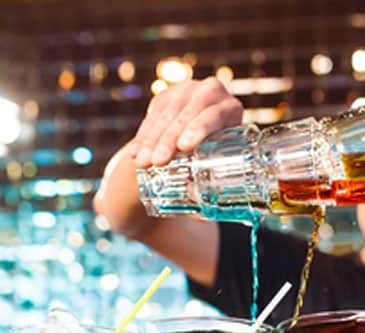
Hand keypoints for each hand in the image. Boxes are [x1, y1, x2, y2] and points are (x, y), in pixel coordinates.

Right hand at [127, 77, 243, 167]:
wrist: (203, 130)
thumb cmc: (220, 153)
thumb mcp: (223, 156)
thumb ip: (216, 173)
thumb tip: (203, 208)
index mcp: (230, 108)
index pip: (213, 115)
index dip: (197, 129)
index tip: (183, 147)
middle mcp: (209, 92)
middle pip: (186, 116)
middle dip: (169, 140)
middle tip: (158, 162)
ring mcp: (186, 91)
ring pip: (165, 116)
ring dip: (151, 141)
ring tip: (142, 163)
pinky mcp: (166, 96)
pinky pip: (151, 116)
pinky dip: (143, 137)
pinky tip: (134, 153)